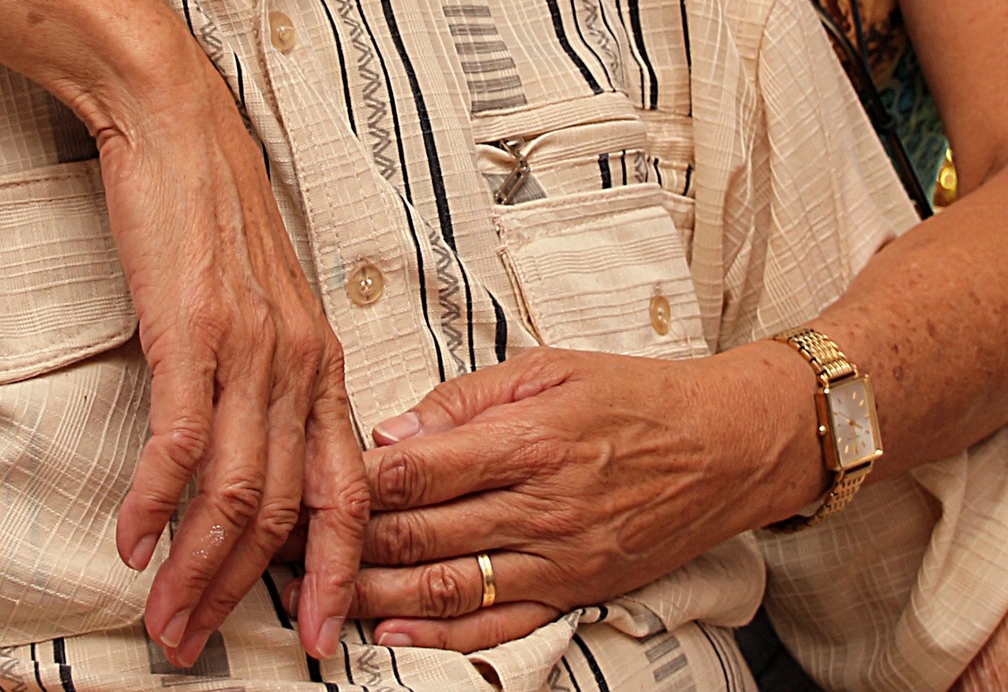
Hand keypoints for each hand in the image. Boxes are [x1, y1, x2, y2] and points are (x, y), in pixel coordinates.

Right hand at [96, 42, 366, 667]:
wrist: (175, 123)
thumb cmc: (214, 208)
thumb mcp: (266, 298)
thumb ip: (271, 372)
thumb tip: (254, 452)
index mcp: (320, 357)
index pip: (345, 489)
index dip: (334, 572)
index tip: (317, 639)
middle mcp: (296, 359)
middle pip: (281, 509)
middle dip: (241, 594)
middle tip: (194, 644)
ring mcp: (246, 345)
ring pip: (232, 492)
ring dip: (194, 570)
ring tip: (163, 619)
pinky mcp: (189, 328)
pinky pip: (178, 442)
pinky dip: (154, 504)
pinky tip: (130, 539)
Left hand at [337, 345, 811, 650]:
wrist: (722, 447)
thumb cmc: (632, 396)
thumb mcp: (546, 367)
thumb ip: (463, 400)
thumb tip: (391, 431)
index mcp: (527, 439)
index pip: (416, 471)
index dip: (350, 482)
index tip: (303, 481)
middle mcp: (539, 507)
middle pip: (420, 533)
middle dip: (343, 540)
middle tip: (286, 540)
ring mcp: (557, 560)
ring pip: (447, 587)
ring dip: (373, 595)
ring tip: (314, 592)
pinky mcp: (575, 595)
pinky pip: (498, 627)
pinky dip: (439, 638)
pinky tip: (390, 634)